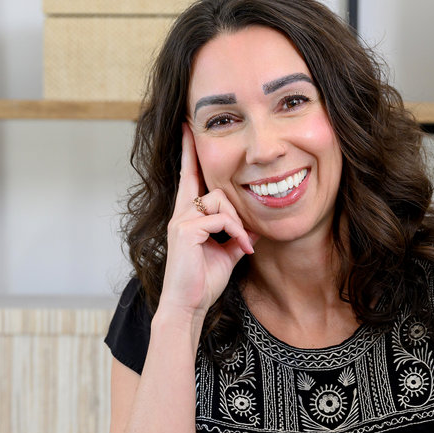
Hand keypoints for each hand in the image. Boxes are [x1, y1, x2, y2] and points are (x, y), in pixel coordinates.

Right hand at [159, 123, 256, 317]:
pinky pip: (221, 219)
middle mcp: (181, 213)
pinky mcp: (186, 230)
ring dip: (239, 223)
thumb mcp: (225, 254)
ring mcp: (182, 220)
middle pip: (212, 186)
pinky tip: (241, 248)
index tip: (187, 126)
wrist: (188, 305)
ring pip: (220, 200)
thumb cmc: (202, 282)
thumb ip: (235, 236)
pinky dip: (236, 232)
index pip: (189, 176)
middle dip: (231, 202)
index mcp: (188, 216)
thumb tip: (252, 227)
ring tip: (244, 246)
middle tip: (240, 228)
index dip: (189, 151)